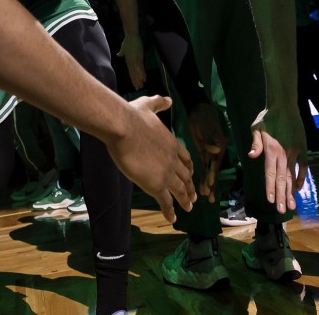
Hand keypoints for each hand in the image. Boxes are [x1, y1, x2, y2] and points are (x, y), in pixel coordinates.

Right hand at [102, 96, 194, 223]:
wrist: (123, 127)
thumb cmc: (133, 116)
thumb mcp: (148, 105)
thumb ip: (159, 103)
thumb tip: (168, 99)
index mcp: (172, 143)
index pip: (185, 159)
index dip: (189, 168)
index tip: (191, 174)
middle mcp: (173, 160)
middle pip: (185, 177)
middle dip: (190, 187)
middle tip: (194, 196)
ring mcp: (166, 173)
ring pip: (179, 191)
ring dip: (185, 200)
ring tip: (189, 208)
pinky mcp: (155, 185)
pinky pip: (166, 202)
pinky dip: (170, 211)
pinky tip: (173, 219)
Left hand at [116, 35, 146, 90]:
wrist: (130, 36)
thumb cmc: (128, 41)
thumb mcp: (123, 48)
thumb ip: (121, 52)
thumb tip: (118, 54)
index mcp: (128, 60)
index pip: (130, 71)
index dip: (132, 78)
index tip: (134, 84)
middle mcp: (131, 62)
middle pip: (133, 73)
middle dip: (135, 81)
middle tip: (138, 88)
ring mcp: (135, 60)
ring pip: (137, 72)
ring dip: (139, 79)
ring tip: (141, 86)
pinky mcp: (138, 58)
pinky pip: (140, 67)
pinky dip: (142, 73)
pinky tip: (143, 78)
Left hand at [186, 102, 226, 199]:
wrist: (197, 109)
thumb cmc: (203, 117)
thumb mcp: (206, 126)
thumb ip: (210, 139)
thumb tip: (215, 150)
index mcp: (219, 146)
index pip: (216, 163)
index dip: (213, 174)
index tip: (210, 185)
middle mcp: (216, 151)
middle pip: (213, 169)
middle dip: (211, 183)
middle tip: (207, 196)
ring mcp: (209, 152)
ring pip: (208, 169)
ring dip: (206, 181)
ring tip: (204, 195)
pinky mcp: (203, 151)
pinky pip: (203, 165)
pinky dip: (202, 174)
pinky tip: (199, 185)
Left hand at [247, 103, 306, 213]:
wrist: (285, 105)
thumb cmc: (268, 117)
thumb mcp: (256, 127)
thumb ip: (255, 143)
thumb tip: (251, 156)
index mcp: (271, 149)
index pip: (270, 173)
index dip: (271, 187)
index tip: (271, 200)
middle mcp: (283, 153)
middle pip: (282, 178)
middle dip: (281, 195)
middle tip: (282, 211)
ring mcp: (294, 152)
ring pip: (292, 175)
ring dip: (291, 191)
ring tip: (291, 206)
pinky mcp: (302, 148)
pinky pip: (302, 166)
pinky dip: (300, 178)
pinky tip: (298, 188)